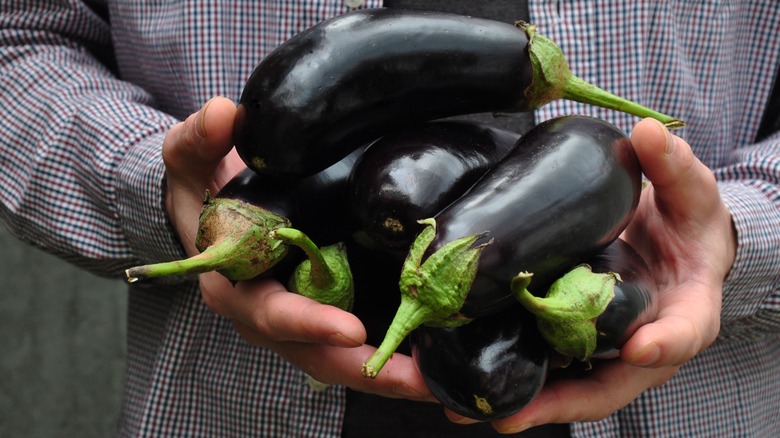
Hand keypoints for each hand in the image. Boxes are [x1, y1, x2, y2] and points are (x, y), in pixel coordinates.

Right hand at [161, 97, 432, 400]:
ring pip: (344, 360)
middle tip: (420, 380)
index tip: (351, 329)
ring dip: (392, 374)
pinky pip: (359, 344)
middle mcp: (269, 315)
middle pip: (318, 356)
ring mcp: (301, 320)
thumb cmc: (204, 187)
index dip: (309, 323)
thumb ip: (198, 140)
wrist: (214, 205)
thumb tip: (223, 114)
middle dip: (367, 369)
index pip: (273, 314)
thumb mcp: (191, 160)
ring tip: (441, 380)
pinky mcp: (326, 311)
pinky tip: (437, 358)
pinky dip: (396, 354)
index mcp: (236, 288)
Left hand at [459, 118, 734, 432]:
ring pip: (562, 383)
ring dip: (515, 400)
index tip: (644, 347)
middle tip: (505, 417)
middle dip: (556, 404)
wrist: (665, 234)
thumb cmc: (686, 221)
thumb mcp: (691, 193)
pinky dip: (501, 367)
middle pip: (604, 385)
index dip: (665, 342)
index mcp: (683, 311)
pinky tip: (453, 371)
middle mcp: (639, 340)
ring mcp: (598, 342)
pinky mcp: (565, 332)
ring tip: (459, 405)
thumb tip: (649, 133)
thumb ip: (675, 167)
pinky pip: (536, 357)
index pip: (683, 333)